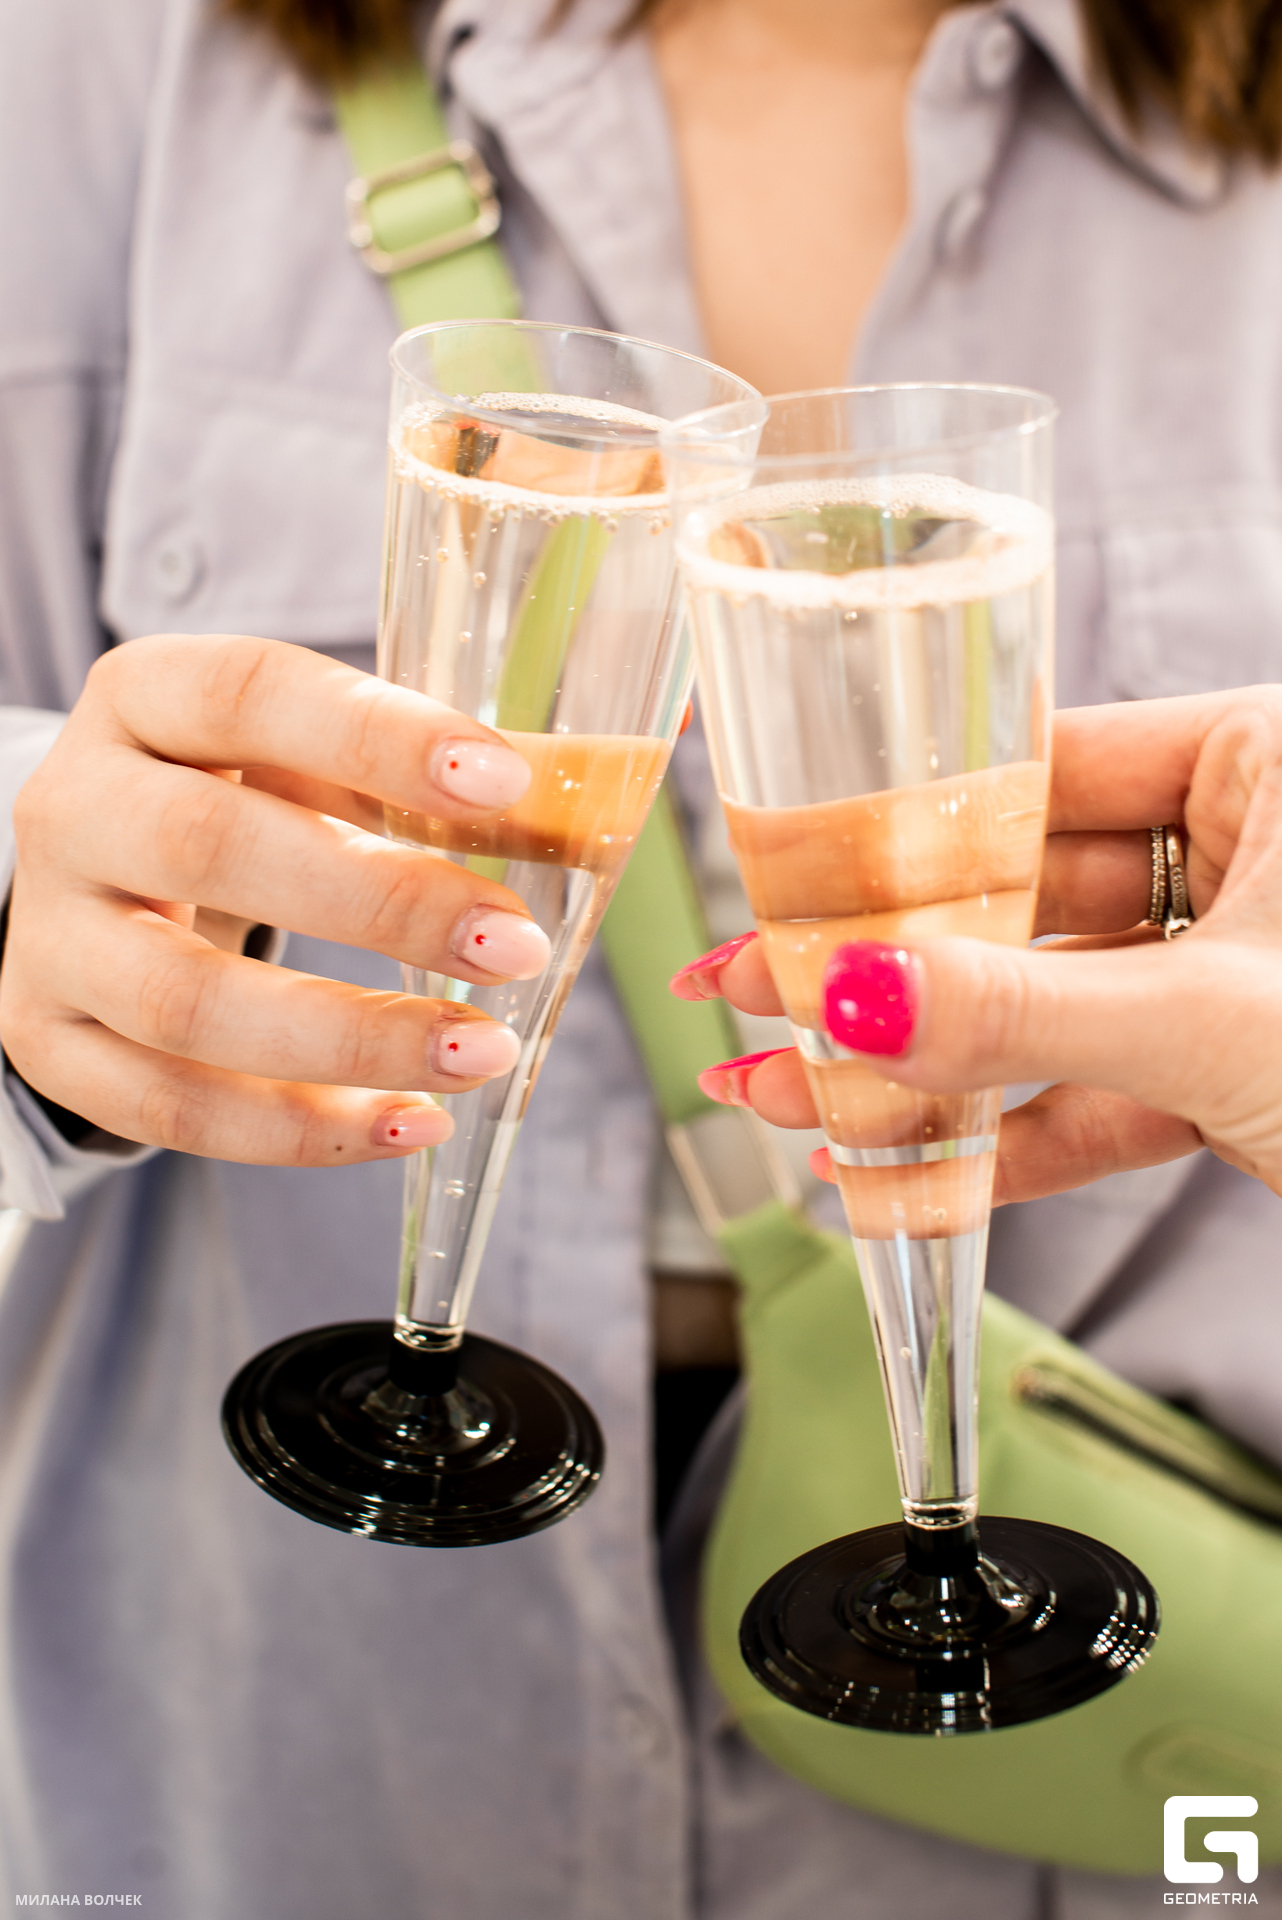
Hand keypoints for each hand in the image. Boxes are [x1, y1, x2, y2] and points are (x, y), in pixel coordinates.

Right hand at [0, 635, 551, 1164]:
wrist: (103, 891)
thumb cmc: (244, 811)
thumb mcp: (319, 768)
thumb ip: (434, 784)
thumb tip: (595, 807)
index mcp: (145, 699)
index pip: (249, 694)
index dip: (378, 739)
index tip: (503, 785)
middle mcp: (76, 807)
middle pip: (209, 847)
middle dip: (381, 904)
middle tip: (515, 947)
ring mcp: (50, 935)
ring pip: (184, 1003)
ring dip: (353, 1037)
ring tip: (481, 1053)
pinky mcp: (53, 1044)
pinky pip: (169, 1108)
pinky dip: (298, 1127)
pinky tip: (407, 1122)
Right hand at [672, 689, 1281, 1203]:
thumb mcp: (1214, 1019)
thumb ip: (1026, 1012)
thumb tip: (854, 995)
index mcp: (1259, 760)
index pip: (1039, 770)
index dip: (900, 831)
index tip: (786, 878)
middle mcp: (1247, 846)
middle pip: (1022, 898)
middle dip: (883, 970)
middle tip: (760, 992)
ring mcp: (1240, 964)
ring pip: (1050, 1008)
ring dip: (924, 1070)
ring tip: (791, 1096)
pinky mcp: (1237, 1068)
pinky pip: (1100, 1094)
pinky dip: (1008, 1140)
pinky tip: (901, 1170)